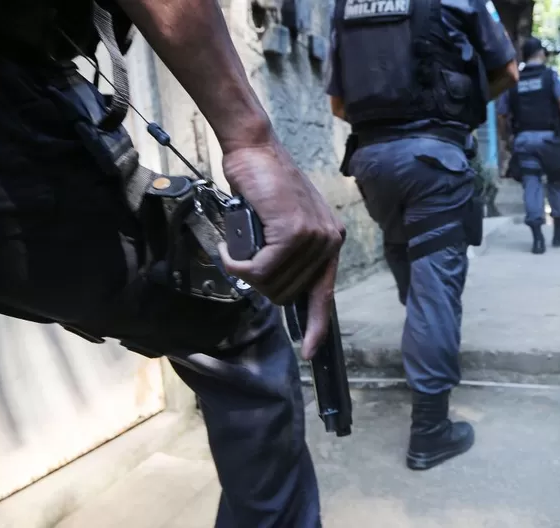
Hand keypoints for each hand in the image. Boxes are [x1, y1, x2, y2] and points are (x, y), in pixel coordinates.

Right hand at [217, 138, 344, 359]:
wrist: (254, 150)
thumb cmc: (262, 184)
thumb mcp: (281, 222)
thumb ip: (286, 251)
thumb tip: (273, 284)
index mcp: (331, 241)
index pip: (325, 294)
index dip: (316, 325)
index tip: (309, 351)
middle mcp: (329, 240)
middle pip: (290, 293)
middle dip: (260, 285)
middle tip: (241, 259)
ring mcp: (314, 237)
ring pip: (272, 284)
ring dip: (245, 272)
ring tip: (233, 249)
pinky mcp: (294, 232)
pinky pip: (261, 270)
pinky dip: (238, 265)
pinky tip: (228, 249)